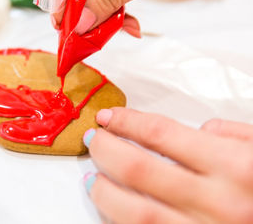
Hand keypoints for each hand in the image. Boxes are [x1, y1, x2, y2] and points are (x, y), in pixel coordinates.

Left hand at [83, 107, 252, 222]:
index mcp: (238, 167)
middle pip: (139, 168)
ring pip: (134, 212)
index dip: (127, 122)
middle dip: (107, 149)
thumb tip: (199, 130)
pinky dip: (121, 223)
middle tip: (94, 139)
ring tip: (92, 177)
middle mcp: (218, 202)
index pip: (162, 134)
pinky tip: (112, 211)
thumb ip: (237, 136)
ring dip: (104, 192)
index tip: (108, 117)